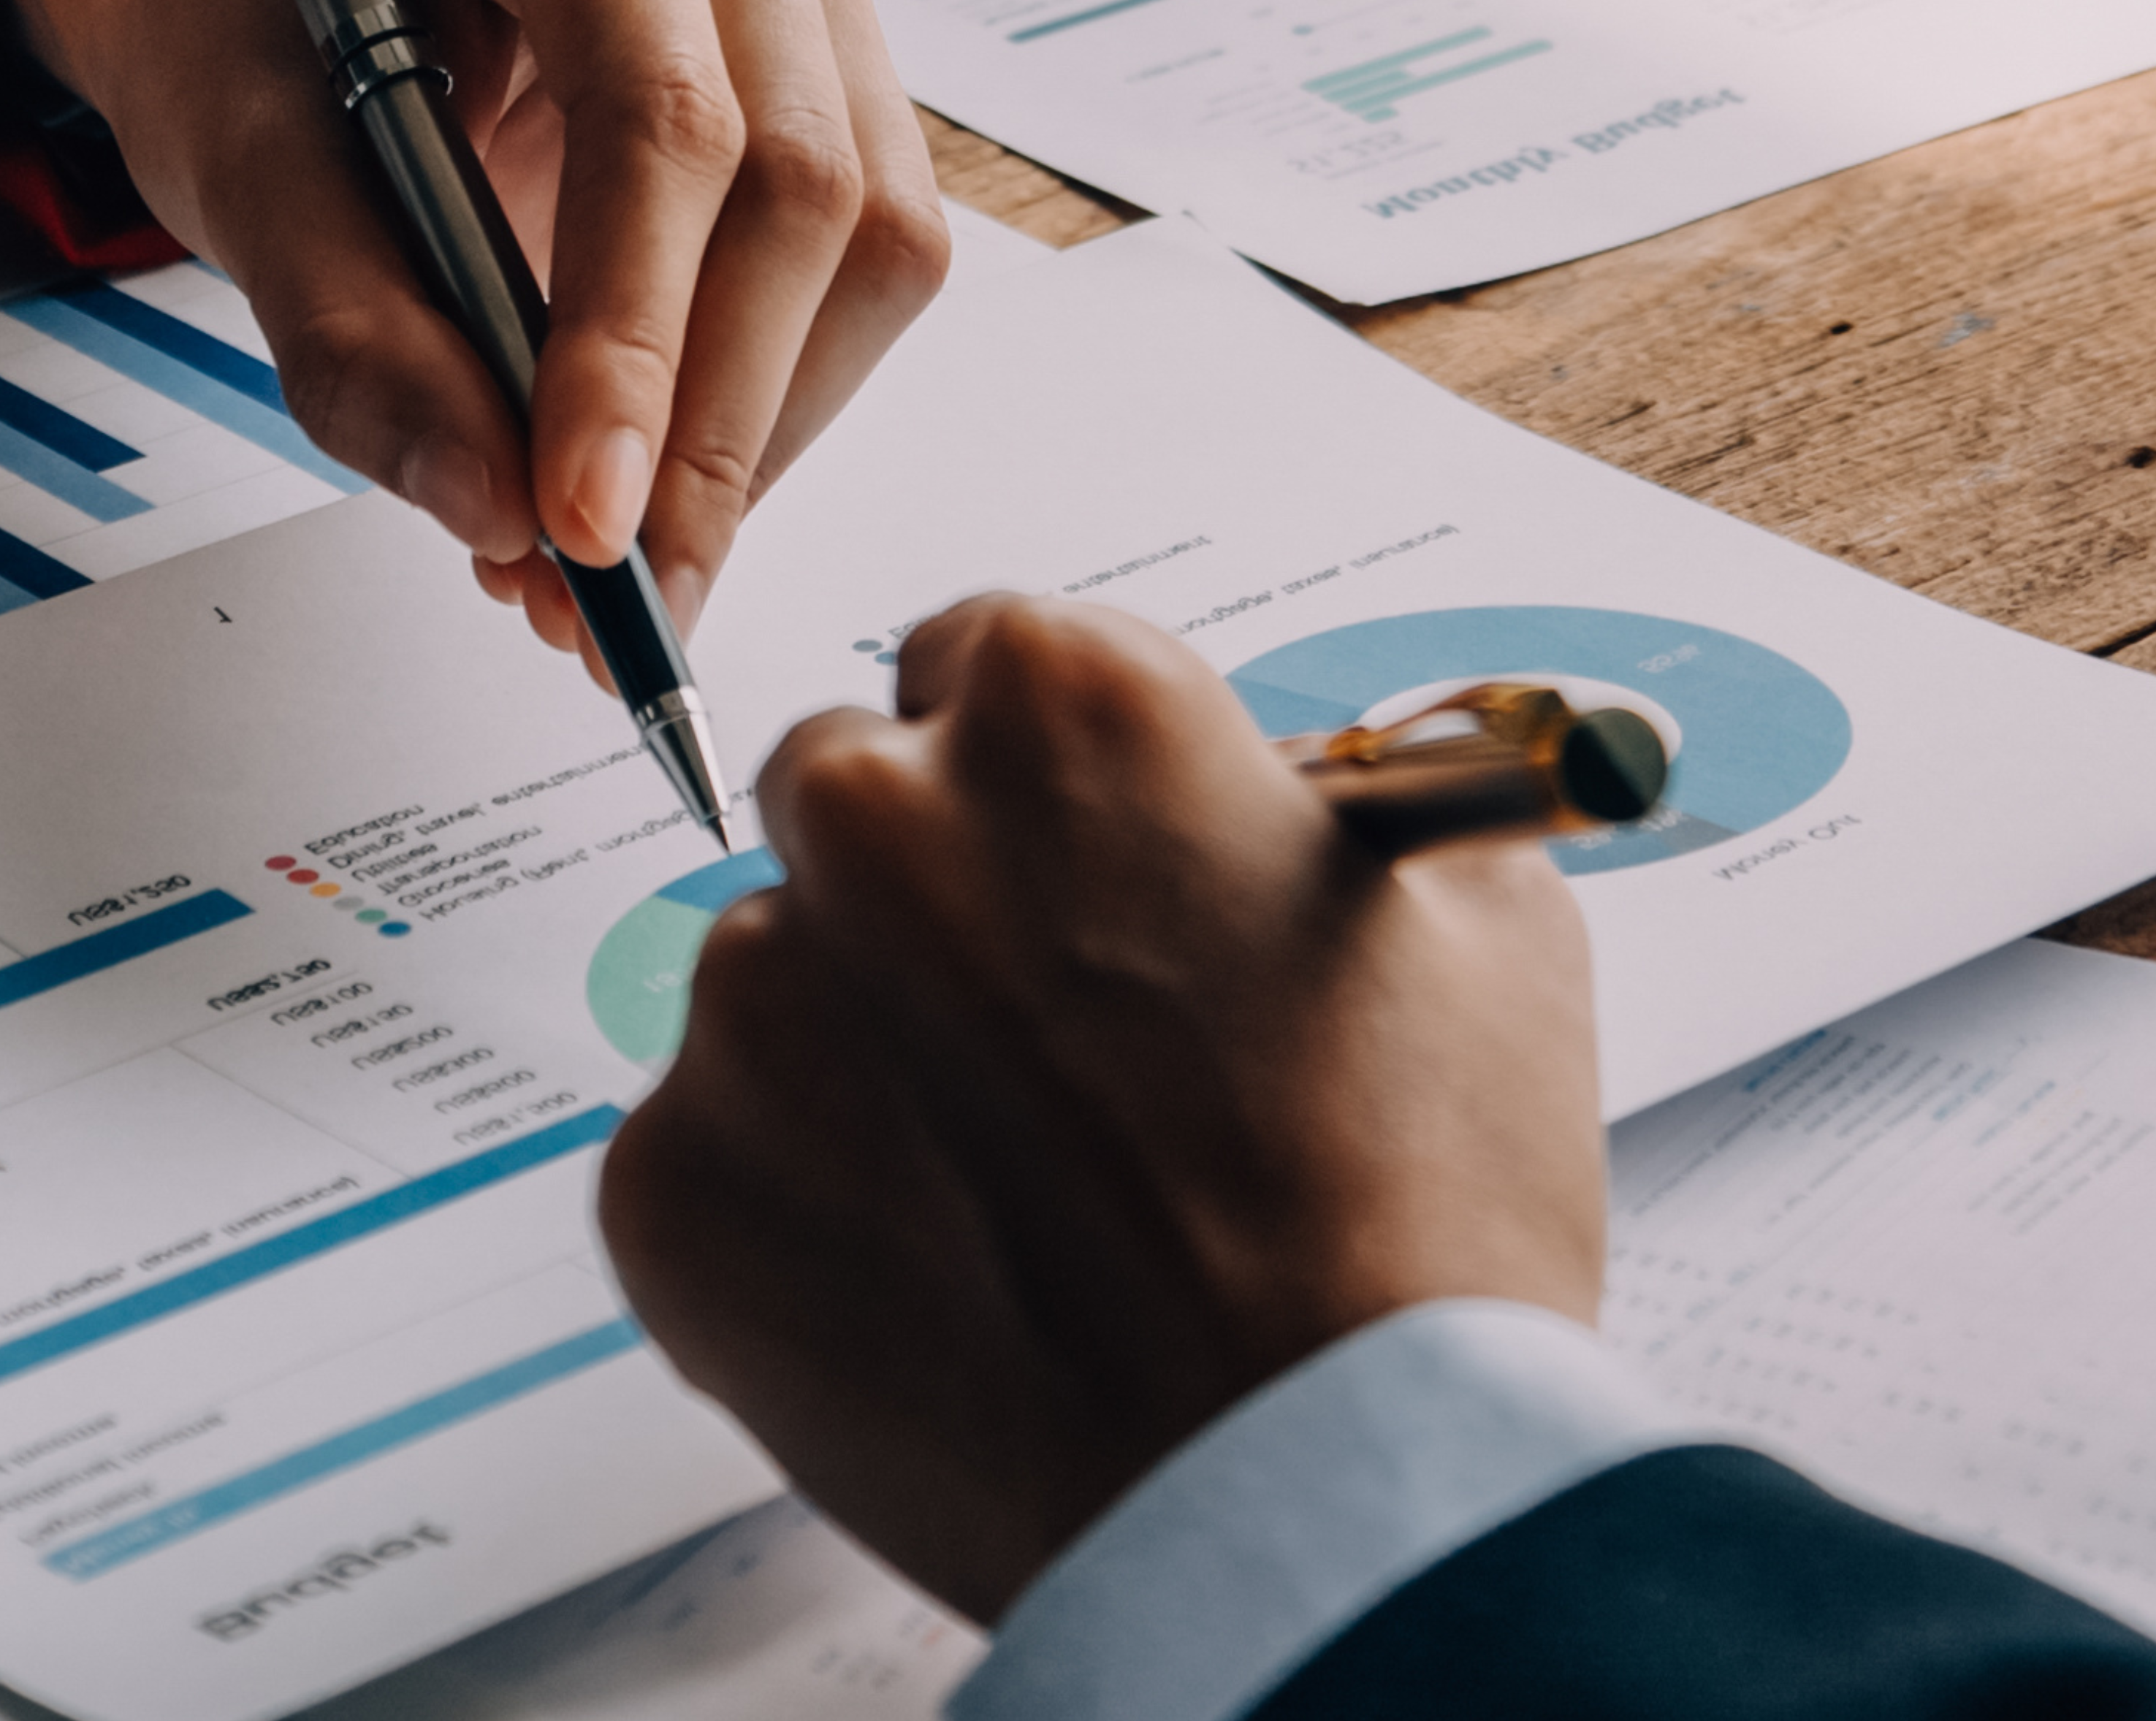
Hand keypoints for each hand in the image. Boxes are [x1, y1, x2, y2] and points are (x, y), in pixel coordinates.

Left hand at [0, 0, 946, 671]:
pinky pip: (872, 261)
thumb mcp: (233, 161)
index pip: (663, 111)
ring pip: (873, 240)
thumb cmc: (248, 14)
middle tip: (610, 600)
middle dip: (708, 428)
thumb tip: (498, 513)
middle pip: (800, 187)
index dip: (637, 338)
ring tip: (620, 567)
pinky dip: (771, 398)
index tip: (581, 524)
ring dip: (758, 435)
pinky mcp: (844, 54)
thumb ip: (354, 340)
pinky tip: (659, 474)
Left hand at [596, 595, 1608, 1617]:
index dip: (1052, 781)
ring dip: (869, 1058)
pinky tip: (954, 1288)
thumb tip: (1295, 797)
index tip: (1092, 869)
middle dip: (935, 891)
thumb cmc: (1418, 1212)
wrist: (1315, 1494)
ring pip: (778, 985)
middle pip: (853, 796)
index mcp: (1064, 704)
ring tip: (1027, 1201)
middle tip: (1055, 1041)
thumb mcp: (1487, 921)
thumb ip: (1349, 804)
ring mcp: (750, 1006)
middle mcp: (876, 813)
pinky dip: (810, 1214)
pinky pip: (722, 1157)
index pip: (986, 660)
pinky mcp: (669, 1187)